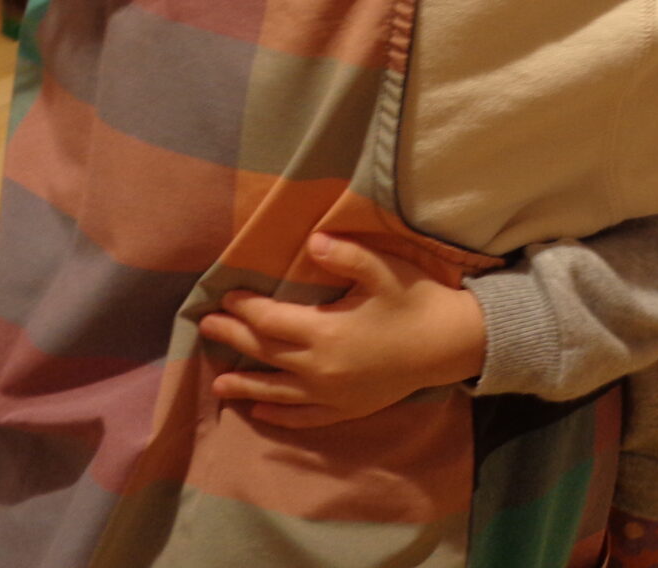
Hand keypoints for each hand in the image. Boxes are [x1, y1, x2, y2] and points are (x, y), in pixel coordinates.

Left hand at [198, 233, 486, 427]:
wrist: (451, 345)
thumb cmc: (415, 301)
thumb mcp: (384, 270)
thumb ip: (346, 254)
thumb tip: (312, 241)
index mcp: (325, 331)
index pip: (271, 321)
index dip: (245, 308)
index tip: (226, 296)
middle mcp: (320, 368)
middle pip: (266, 353)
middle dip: (234, 340)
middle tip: (206, 328)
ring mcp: (332, 394)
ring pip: (277, 391)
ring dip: (246, 386)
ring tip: (218, 384)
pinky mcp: (347, 408)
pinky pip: (304, 416)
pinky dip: (280, 414)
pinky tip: (263, 411)